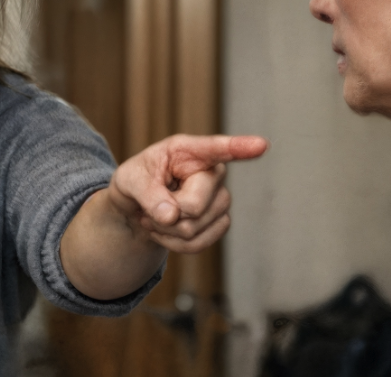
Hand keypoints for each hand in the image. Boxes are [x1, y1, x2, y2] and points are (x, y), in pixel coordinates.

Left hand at [109, 134, 266, 252]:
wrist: (136, 207)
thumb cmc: (135, 182)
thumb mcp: (129, 180)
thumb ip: (147, 194)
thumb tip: (172, 216)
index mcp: (188, 151)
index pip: (217, 149)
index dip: (240, 147)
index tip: (261, 145)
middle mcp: (211, 171)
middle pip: (194, 205)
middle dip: (165, 215)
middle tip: (148, 208)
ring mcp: (220, 198)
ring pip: (195, 228)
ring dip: (166, 231)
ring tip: (154, 217)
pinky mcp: (220, 221)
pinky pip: (199, 243)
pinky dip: (174, 244)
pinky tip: (165, 231)